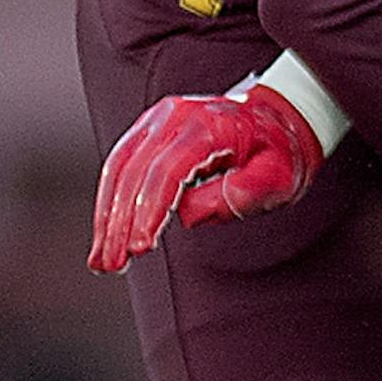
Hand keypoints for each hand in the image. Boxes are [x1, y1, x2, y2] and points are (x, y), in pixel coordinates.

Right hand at [88, 81, 324, 272]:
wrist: (276, 118)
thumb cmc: (278, 152)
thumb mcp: (278, 176)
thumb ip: (243, 194)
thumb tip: (188, 214)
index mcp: (208, 125)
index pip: (167, 171)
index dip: (149, 211)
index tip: (139, 248)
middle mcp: (175, 115)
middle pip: (134, 171)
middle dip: (119, 222)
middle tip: (111, 264)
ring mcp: (158, 120)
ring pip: (118, 168)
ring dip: (106, 217)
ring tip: (102, 260)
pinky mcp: (148, 131)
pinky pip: (120, 165)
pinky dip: (109, 202)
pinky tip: (107, 233)